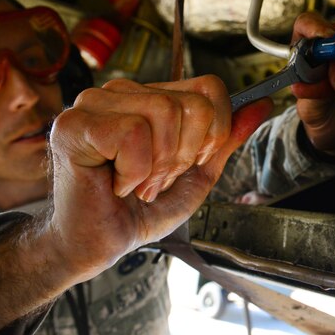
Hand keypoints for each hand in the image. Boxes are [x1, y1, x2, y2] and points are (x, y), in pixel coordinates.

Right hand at [47, 76, 271, 281]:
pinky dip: (134, 171)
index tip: (188, 164)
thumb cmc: (135, 211)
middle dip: (184, 156)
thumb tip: (260, 105)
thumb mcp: (196, 174)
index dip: (213, 133)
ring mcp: (93, 103)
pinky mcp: (74, 124)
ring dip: (158, 165)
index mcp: (147, 96)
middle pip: (193, 104)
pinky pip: (134, 134)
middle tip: (154, 180)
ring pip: (164, 112)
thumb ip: (225, 139)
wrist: (95, 246)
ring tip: (136, 182)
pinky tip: (116, 184)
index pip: (209, 88)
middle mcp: (120, 91)